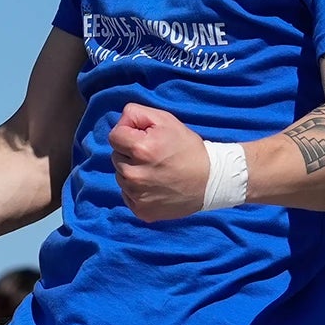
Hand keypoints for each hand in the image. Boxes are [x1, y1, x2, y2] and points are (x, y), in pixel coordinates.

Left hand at [106, 104, 211, 221]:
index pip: (114, 136)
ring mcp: (137, 195)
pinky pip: (127, 194)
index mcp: (140, 149)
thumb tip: (119, 123)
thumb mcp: (166, 120)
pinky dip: (137, 190)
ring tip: (155, 170)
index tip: (143, 138)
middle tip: (153, 155)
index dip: (128, 133)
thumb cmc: (187, 148)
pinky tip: (155, 185)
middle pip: (116, 156)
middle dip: (130, 153)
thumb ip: (136, 114)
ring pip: (121, 176)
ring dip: (133, 171)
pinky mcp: (141, 210)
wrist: (210, 181)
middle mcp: (134, 175)